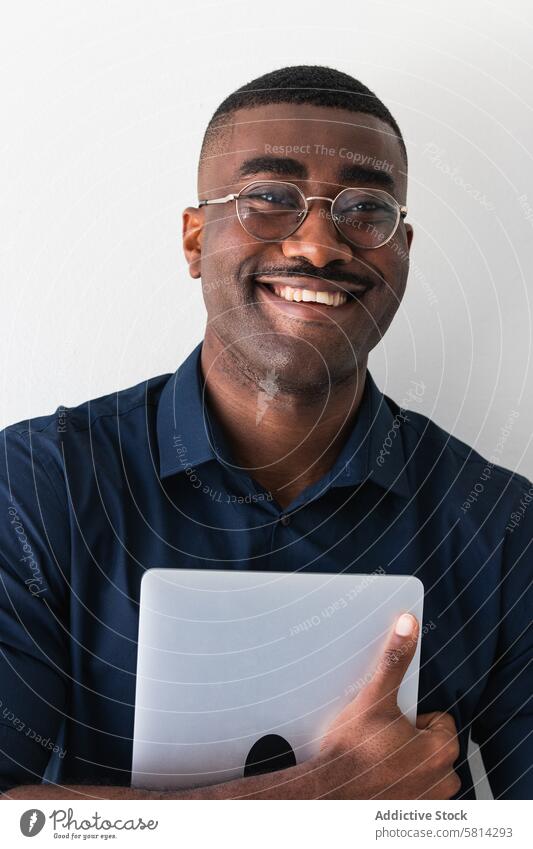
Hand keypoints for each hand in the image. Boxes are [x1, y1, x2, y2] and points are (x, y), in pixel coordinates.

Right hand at [314, 613, 460, 798]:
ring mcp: (429, 803)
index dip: (412, 717)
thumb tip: (408, 626)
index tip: (389, 726)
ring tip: (377, 762)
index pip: (439, 720)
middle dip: (411, 742)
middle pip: (433, 745)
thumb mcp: (374, 698)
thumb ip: (394, 661)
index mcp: (441, 750)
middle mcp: (443, 781)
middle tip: (381, 742)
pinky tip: (377, 781)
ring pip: (425, 769)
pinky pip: (415, 792)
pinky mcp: (413, 818)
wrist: (326, 794)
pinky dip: (401, 787)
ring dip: (407, 764)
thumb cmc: (350, 750)